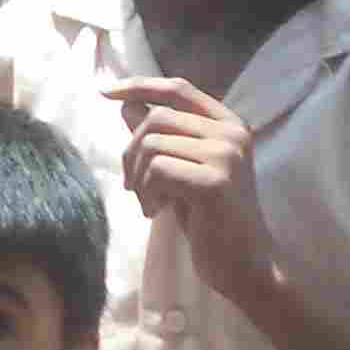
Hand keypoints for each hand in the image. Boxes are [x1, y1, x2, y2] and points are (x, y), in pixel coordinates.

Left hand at [108, 76, 275, 302]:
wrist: (244, 263)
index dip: (138, 86)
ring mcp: (227, 155)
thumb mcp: (180, 169)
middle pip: (156, 118)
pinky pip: (158, 170)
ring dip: (137, 178)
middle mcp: (232, 133)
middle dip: (131, 152)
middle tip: (132, 187)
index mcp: (228, 124)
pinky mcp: (216, 182)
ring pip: (152, 144)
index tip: (105, 92)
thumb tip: (126, 103)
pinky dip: (147, 192)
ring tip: (149, 203)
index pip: (177, 89)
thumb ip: (160, 136)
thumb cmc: (210, 217)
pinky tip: (157, 212)